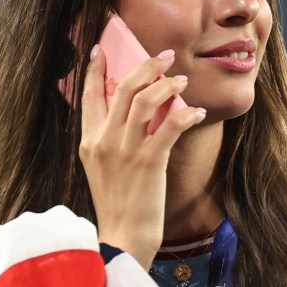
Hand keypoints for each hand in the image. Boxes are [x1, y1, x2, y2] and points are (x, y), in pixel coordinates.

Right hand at [79, 45, 205, 267]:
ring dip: (167, 85)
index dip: (96, 70)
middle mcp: (104, 142)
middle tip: (165, 55)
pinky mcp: (149, 162)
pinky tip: (197, 113)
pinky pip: (170, 126)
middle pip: (124, 90)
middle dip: (146, 67)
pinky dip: (185, 115)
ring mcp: (126, 151)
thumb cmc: (117, 205)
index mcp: (89, 142)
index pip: (89, 97)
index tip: (100, 49)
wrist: (123, 236)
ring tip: (182, 80)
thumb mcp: (101, 169)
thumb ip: (109, 141)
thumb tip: (130, 115)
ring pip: (145, 101)